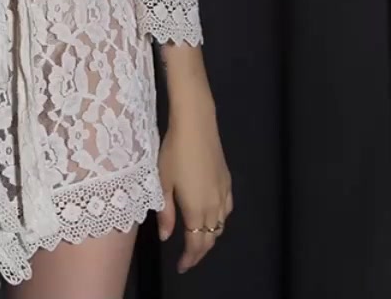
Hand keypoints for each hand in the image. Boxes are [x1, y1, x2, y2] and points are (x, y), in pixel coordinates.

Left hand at [156, 101, 231, 272]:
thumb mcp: (163, 182)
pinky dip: (220, 221)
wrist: (196, 125)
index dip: (190, 257)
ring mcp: (223, 193)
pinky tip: (213, 218)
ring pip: (220, 225)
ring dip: (210, 237)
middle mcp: (214, 205)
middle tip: (188, 259)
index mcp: (197, 208)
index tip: (182, 266)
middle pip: (210, 237)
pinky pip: (227, 210)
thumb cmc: (174, 152)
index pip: (196, 242)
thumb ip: (165, 212)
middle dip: (199, 252)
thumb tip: (166, 236)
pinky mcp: (227, 181)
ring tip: (198, 241)